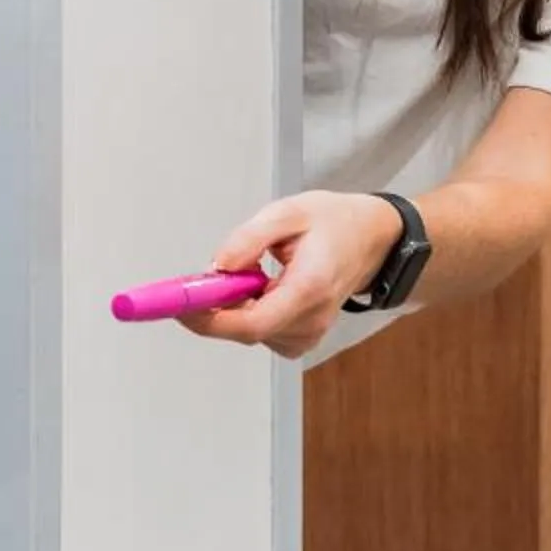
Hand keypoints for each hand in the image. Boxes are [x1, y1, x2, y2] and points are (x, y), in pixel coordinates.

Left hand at [176, 191, 401, 359]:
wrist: (371, 240)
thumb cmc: (333, 223)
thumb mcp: (289, 213)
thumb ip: (249, 239)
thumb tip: (216, 266)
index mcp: (310, 288)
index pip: (251, 323)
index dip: (209, 318)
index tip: (179, 303)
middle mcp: (311, 320)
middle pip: (244, 330)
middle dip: (213, 305)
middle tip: (199, 278)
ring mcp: (308, 334)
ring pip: (248, 331)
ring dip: (234, 304)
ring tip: (253, 269)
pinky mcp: (301, 338)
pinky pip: (259, 330)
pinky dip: (249, 309)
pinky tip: (263, 286)